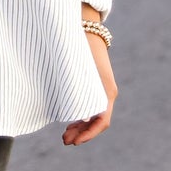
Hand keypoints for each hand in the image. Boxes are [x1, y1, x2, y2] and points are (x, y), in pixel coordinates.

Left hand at [62, 29, 115, 145]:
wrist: (86, 28)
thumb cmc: (79, 47)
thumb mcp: (75, 69)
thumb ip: (74, 89)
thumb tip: (73, 114)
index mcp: (106, 91)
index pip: (102, 121)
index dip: (89, 134)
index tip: (74, 142)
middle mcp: (106, 92)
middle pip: (96, 122)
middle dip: (81, 134)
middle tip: (64, 141)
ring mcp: (101, 90)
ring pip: (93, 116)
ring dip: (80, 128)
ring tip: (65, 136)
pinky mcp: (93, 87)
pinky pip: (90, 108)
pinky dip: (80, 117)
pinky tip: (68, 122)